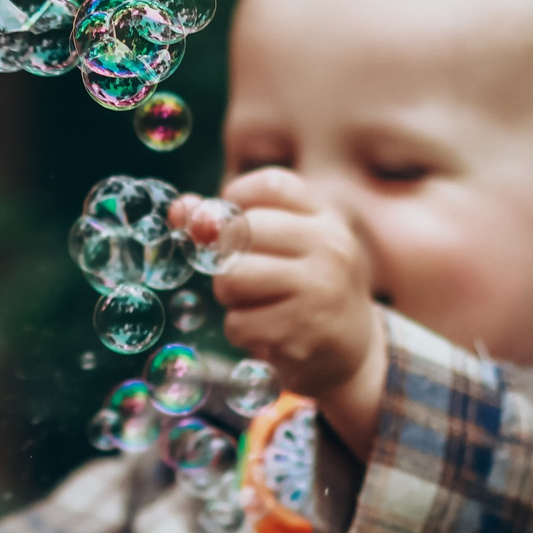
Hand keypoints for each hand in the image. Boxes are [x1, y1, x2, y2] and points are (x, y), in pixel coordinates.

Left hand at [208, 167, 385, 454]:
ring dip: (229, 296)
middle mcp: (330, 246)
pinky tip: (267, 331)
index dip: (235, 199)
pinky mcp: (304, 332)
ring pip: (233, 278)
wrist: (353, 349)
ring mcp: (320, 289)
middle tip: (243, 273)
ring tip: (256, 304)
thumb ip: (232, 222)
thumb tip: (179, 209)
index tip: (232, 223)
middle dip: (226, 256)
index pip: (271, 184)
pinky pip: (238, 324)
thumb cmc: (305, 287)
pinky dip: (241, 331)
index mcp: (326, 217)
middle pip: (242, 231)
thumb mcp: (285, 245)